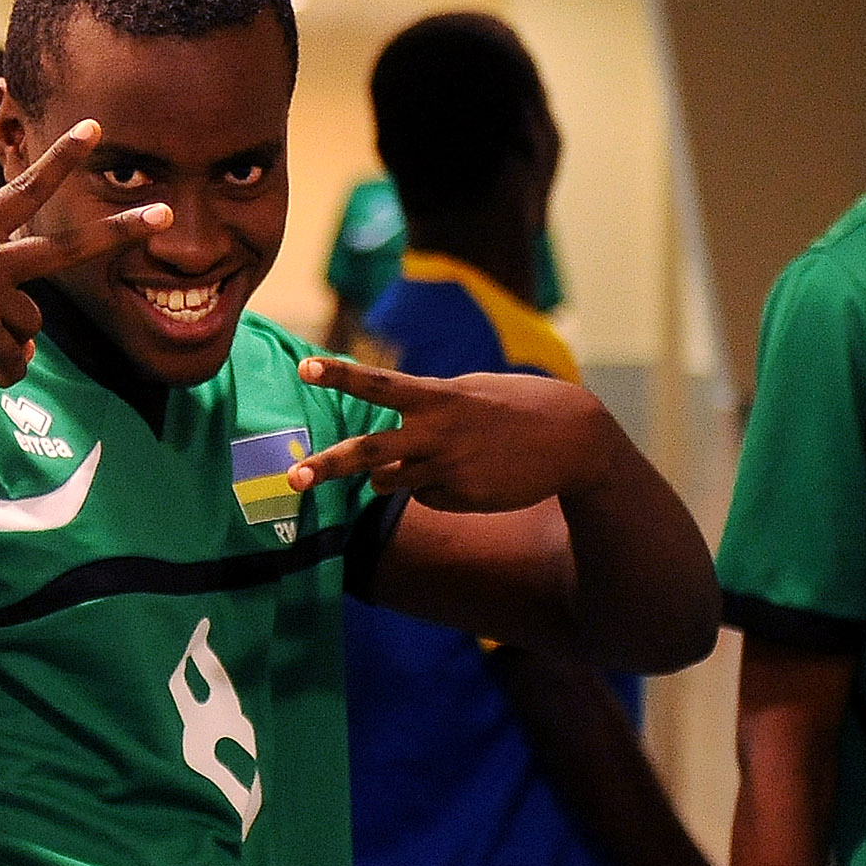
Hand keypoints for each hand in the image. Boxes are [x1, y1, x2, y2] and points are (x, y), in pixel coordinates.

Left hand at [289, 357, 623, 512]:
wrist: (573, 440)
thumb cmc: (518, 408)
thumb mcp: (470, 393)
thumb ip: (426, 411)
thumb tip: (386, 453)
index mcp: (439, 397)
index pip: (379, 384)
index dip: (339, 375)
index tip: (305, 368)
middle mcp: (437, 434)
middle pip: (368, 453)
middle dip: (326, 466)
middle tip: (292, 477)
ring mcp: (449, 470)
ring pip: (390, 481)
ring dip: (391, 474)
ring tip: (443, 456)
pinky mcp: (461, 497)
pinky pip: (425, 496)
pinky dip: (436, 487)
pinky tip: (472, 475)